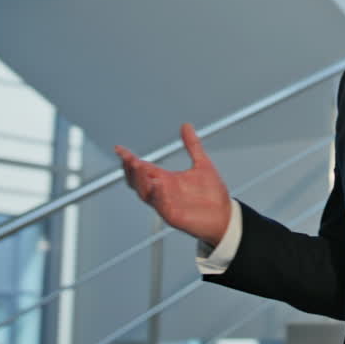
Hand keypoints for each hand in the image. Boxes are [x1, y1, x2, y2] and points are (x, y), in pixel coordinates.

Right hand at [116, 123, 232, 245]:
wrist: (224, 216)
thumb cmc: (212, 194)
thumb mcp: (203, 164)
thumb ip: (193, 145)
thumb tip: (187, 126)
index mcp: (167, 180)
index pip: (143, 168)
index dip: (130, 159)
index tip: (119, 149)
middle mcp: (163, 192)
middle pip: (137, 182)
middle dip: (131, 170)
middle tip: (130, 159)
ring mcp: (166, 204)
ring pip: (145, 194)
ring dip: (141, 181)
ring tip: (140, 167)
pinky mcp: (173, 216)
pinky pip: (161, 206)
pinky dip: (158, 195)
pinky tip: (158, 185)